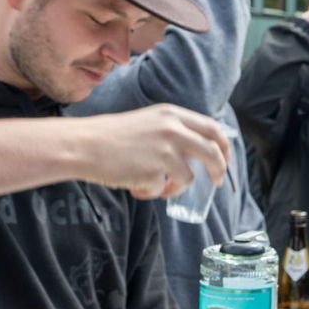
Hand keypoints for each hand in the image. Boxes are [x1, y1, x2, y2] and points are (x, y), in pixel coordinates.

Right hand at [69, 104, 231, 199]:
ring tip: (155, 186)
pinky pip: (163, 190)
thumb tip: (197, 150)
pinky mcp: (154, 171)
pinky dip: (152, 193)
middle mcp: (173, 130)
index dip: (224, 146)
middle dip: (219, 170)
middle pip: (213, 153)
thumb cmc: (111, 137)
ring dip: (175, 188)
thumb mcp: (149, 122)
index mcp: (172, 114)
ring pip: (188, 178)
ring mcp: (165, 151)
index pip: (213, 128)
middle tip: (216, 182)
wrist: (83, 145)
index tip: (224, 159)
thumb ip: (172, 130)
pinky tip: (135, 187)